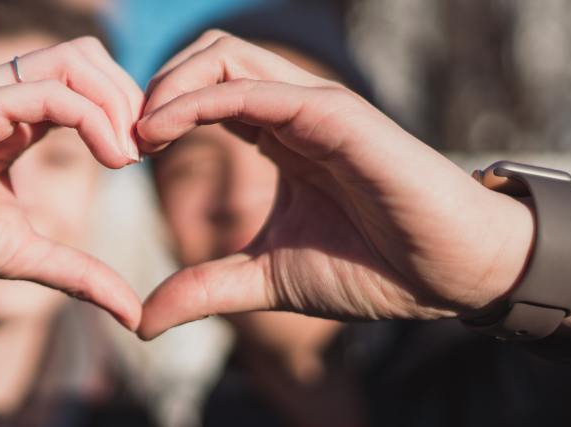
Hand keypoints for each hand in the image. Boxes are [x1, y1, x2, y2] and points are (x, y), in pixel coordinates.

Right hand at [0, 36, 144, 328]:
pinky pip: (44, 92)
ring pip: (73, 60)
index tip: (147, 158)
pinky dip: (90, 116)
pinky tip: (109, 156)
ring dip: (116, 101)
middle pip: (89, 57)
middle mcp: (2, 93)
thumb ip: (78, 274)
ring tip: (128, 153)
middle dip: (130, 97)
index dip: (127, 112)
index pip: (89, 84)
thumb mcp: (21, 255)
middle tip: (148, 149)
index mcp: (17, 117)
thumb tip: (133, 314)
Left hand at [135, 31, 537, 338]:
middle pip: (208, 56)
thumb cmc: (376, 268)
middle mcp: (293, 110)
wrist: (450, 276)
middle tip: (121, 138)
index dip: (156, 112)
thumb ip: (207, 287)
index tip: (120, 155)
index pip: (203, 92)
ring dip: (167, 84)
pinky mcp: (335, 115)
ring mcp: (314, 106)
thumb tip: (142, 320)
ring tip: (136, 133)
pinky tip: (162, 131)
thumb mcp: (268, 279)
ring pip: (225, 55)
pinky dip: (199, 99)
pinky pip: (253, 89)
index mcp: (279, 135)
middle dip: (154, 85)